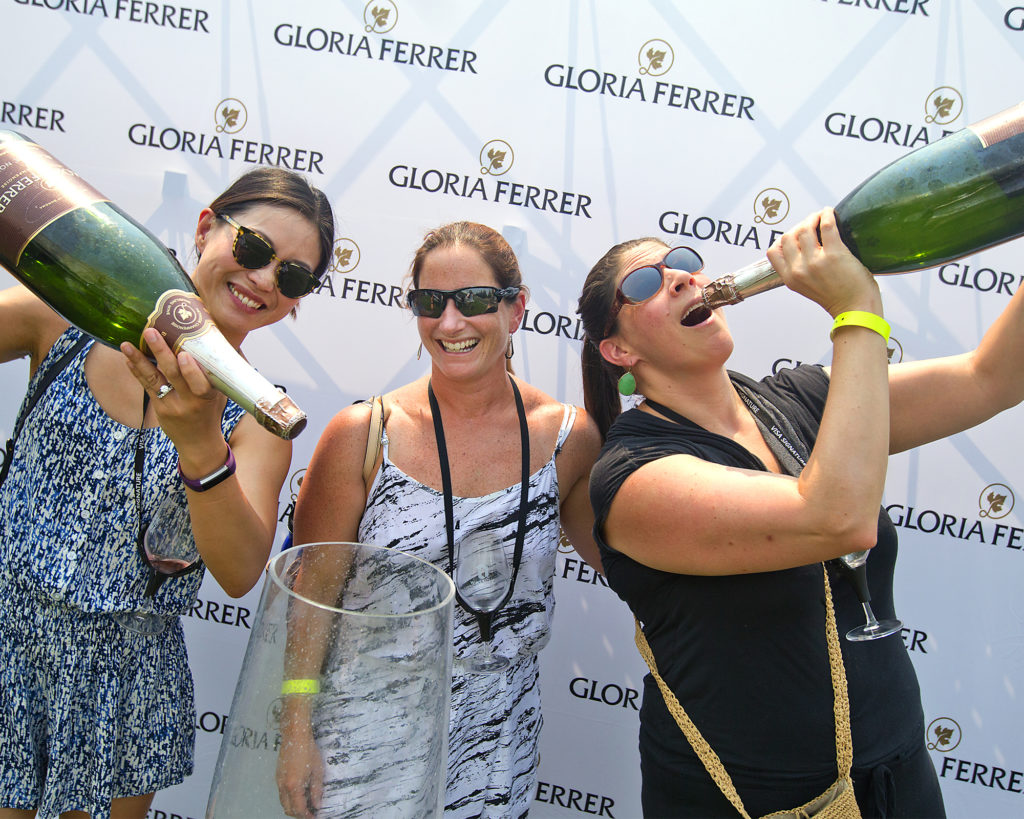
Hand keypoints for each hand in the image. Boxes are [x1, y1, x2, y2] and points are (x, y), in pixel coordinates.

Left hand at [120, 328, 225, 448]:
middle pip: (173, 375)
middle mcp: (189, 402)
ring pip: (155, 380)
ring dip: (139, 360)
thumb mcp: (221, 395)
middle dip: (161, 352)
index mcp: (208, 397)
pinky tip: (128, 358)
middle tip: (151, 332)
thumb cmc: (211, 412)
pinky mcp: (159, 408)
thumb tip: (222, 341)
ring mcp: (172, 406)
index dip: (191, 370)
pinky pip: (147, 387)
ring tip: (126, 344)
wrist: (199, 443)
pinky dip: (137, 371)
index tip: (184, 354)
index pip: (200, 384)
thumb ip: (218, 372)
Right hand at [276, 721, 324, 818]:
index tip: (314, 817)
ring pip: (284, 802)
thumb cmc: (308, 750)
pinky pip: (282, 794)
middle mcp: (283, 786)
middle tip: (311, 812)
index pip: (299, 809)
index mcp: (294, 786)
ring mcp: (278, 781)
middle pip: (288, 809)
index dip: (307, 816)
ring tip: (306, 804)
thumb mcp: (317, 771)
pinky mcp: (278, 776)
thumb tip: (317, 804)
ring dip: (294, 807)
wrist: (295, 736)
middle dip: (299, 814)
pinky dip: (290, 799)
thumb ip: (316, 790)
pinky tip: (300, 793)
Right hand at [766, 207, 881, 317]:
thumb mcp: (808, 287)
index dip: (784, 239)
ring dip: (813, 218)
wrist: (855, 309)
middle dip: (799, 225)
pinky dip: (827, 215)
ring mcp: (815, 262)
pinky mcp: (834, 254)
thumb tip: (804, 245)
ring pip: (804, 228)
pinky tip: (831, 213)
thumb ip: (801, 270)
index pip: (773, 252)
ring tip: (822, 217)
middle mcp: (799, 270)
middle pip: (788, 236)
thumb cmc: (837, 297)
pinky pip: (826, 226)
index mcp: (790, 279)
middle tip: (812, 223)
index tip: (796, 235)